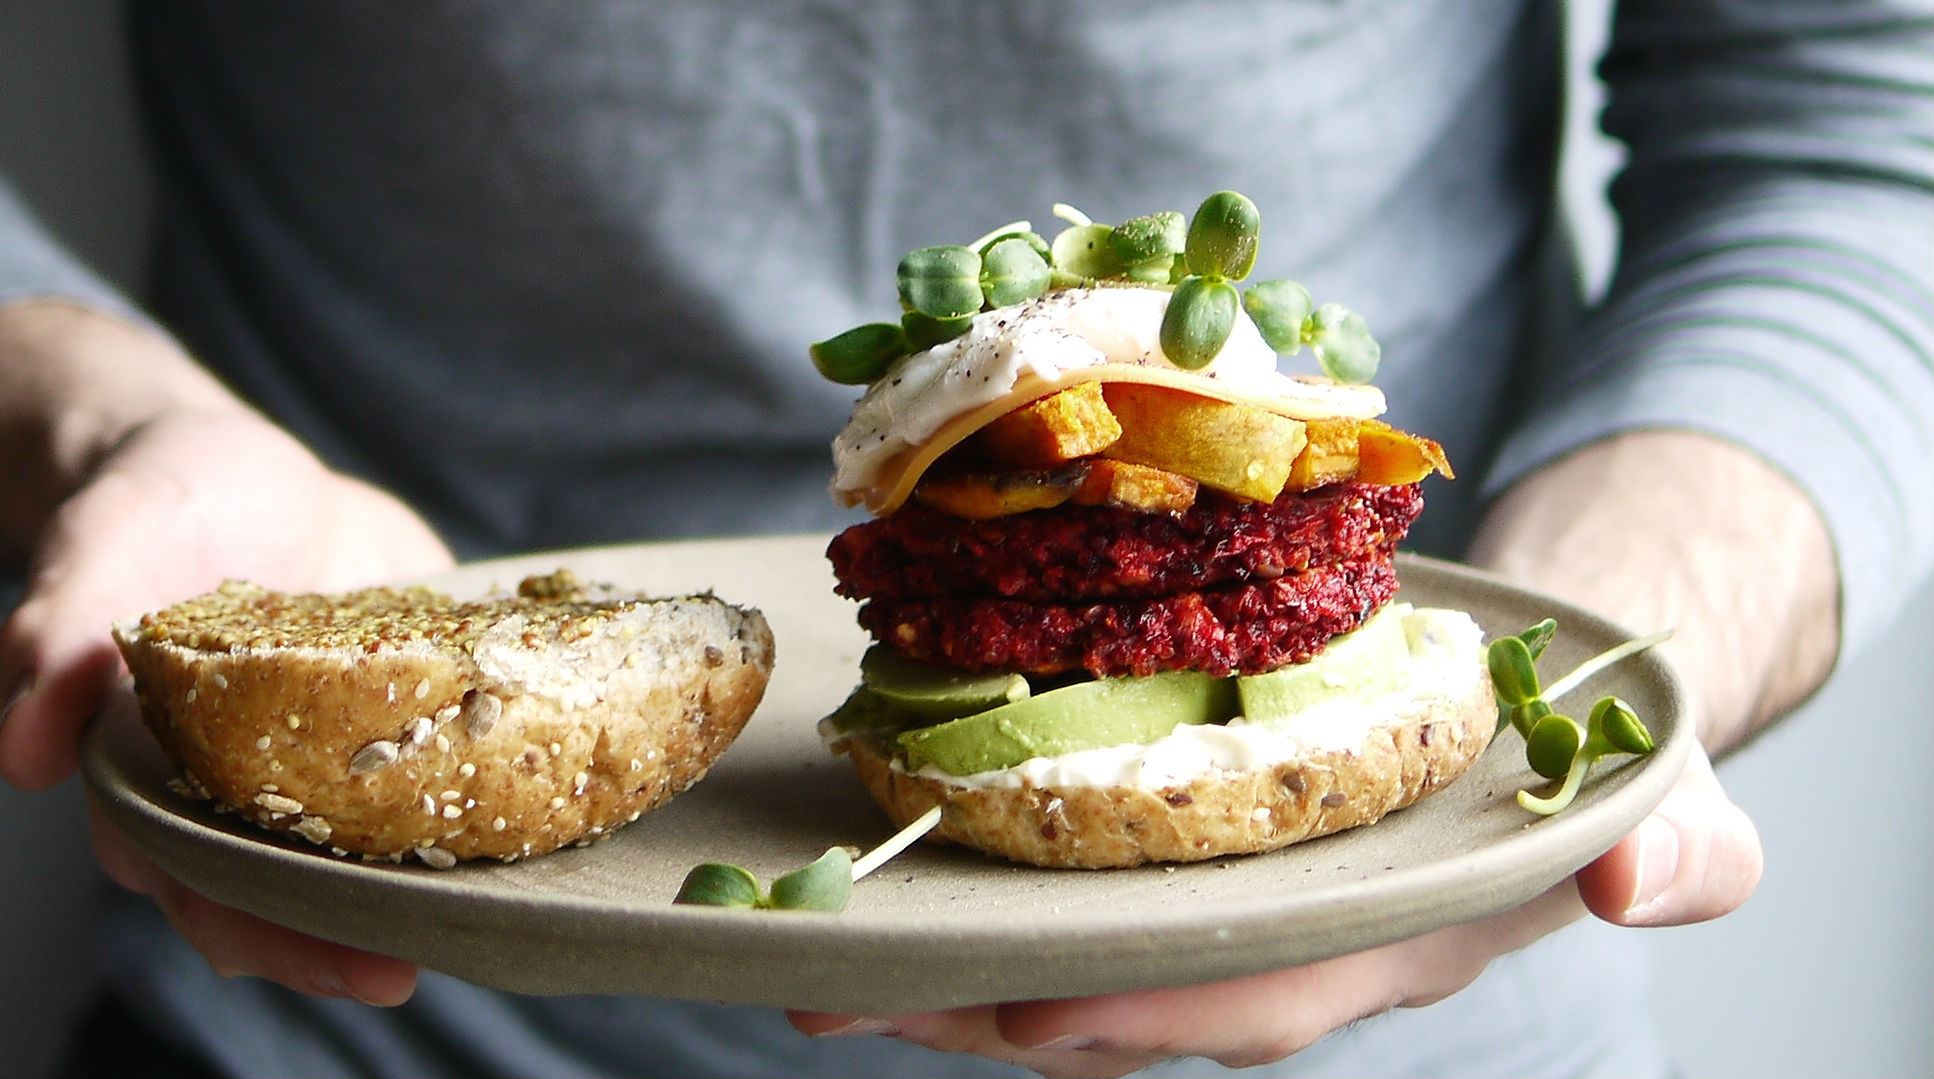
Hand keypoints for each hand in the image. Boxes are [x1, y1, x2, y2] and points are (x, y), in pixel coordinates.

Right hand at [1, 390, 452, 1004]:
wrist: (244, 468)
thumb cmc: (154, 508)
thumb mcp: (105, 546)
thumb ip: (59, 638)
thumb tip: (24, 752)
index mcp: (161, 769)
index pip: (195, 877)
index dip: (251, 925)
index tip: (304, 956)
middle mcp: (248, 784)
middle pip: (287, 888)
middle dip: (339, 937)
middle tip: (401, 969)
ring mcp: (331, 758)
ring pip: (369, 848)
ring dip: (417, 884)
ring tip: (479, 915)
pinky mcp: (404, 715)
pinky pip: (442, 772)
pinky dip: (482, 797)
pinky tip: (540, 813)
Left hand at [790, 432, 1832, 1075]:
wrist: (1556, 697)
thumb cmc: (1596, 755)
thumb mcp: (1662, 792)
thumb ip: (1678, 848)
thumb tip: (1650, 880)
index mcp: (1387, 944)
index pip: (1257, 995)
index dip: (1146, 1014)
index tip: (1027, 1018)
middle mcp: (1287, 938)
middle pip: (1121, 993)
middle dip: (984, 1006)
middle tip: (843, 995)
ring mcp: (1227, 894)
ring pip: (1072, 949)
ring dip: (946, 957)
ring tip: (812, 954)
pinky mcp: (1183, 838)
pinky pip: (1068, 879)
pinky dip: (977, 877)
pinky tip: (879, 861)